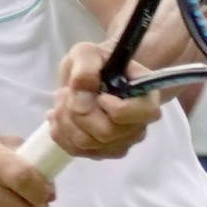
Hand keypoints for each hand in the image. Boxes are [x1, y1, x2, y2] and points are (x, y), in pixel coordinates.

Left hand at [47, 42, 161, 158]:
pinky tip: (60, 113)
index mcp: (146, 97)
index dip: (114, 107)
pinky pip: (75, 150)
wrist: (91, 76)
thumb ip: (86, 68)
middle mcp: (138, 125)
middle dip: (78, 111)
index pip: (140, 115)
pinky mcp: (101, 152)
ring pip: (86, 143)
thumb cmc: (96, 63)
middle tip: (69, 90)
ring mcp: (120, 142)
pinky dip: (60, 131)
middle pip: (106, 133)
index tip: (99, 93)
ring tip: (63, 98)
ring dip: (66, 119)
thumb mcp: (87, 53)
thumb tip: (81, 96)